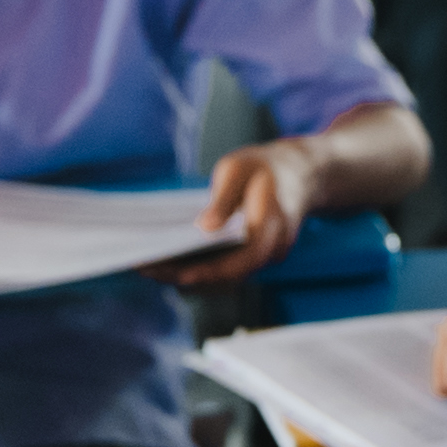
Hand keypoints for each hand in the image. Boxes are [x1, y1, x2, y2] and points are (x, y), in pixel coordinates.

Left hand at [153, 141, 315, 286]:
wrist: (303, 174)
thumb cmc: (266, 167)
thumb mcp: (240, 169)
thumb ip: (224, 199)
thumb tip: (203, 228)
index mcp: (270, 231)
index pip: (233, 264)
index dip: (198, 271)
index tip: (163, 270)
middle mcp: (270, 253)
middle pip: (224, 278)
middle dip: (182, 276)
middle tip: (143, 268)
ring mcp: (265, 260)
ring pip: (224, 279)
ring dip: (188, 276)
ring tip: (149, 266)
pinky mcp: (254, 258)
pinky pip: (226, 271)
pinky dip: (199, 269)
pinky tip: (170, 260)